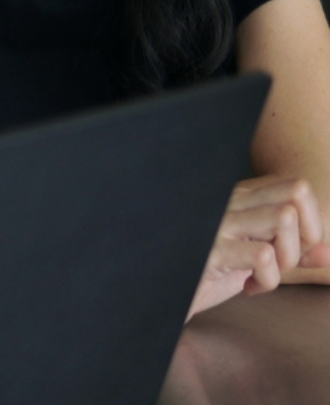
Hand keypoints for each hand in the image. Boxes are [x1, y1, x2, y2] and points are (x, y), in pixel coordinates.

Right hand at [187, 175, 329, 318]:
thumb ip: (292, 254)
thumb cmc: (210, 273)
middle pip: (296, 194)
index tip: (292, 251)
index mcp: (241, 198)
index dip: (311, 222)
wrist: (167, 293)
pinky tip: (249, 287)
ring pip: (283, 218)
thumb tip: (328, 253)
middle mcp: (231, 202)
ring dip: (287, 258)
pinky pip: (264, 256)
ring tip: (266, 274)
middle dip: (304, 237)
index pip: (297, 187)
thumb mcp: (256, 261)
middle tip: (283, 262)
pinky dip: (269, 280)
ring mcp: (221, 224)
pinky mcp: (214, 251)